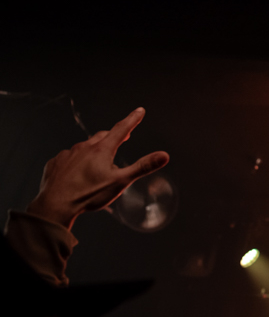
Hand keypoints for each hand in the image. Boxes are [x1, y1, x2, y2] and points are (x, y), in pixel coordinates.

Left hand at [26, 107, 169, 229]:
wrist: (55, 205)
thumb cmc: (90, 194)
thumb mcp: (121, 181)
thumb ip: (143, 167)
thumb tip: (164, 155)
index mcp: (101, 150)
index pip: (121, 129)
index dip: (132, 119)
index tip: (139, 111)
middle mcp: (83, 147)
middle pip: (102, 137)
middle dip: (113, 136)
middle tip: (121, 138)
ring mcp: (67, 154)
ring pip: (84, 147)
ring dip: (92, 150)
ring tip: (97, 163)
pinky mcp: (55, 163)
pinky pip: (68, 158)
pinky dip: (75, 161)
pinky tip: (76, 173)